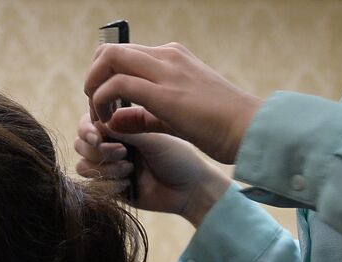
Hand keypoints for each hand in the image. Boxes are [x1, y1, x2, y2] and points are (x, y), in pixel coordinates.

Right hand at [74, 111, 230, 224]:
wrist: (188, 190)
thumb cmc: (177, 157)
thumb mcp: (151, 138)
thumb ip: (125, 129)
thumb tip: (97, 123)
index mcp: (122, 125)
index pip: (90, 121)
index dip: (88, 128)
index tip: (98, 136)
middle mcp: (112, 143)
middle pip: (81, 143)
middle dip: (98, 149)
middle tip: (123, 152)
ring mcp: (109, 165)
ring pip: (83, 164)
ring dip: (105, 166)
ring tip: (129, 169)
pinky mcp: (109, 187)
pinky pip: (92, 183)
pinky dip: (108, 182)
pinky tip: (128, 183)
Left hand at [85, 42, 262, 164]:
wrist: (250, 129)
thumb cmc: (219, 126)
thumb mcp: (175, 117)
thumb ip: (142, 115)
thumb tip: (114, 118)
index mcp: (172, 57)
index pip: (123, 53)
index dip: (102, 76)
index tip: (103, 104)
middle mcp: (167, 56)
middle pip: (109, 50)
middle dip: (92, 78)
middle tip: (95, 108)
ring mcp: (167, 70)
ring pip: (109, 59)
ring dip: (93, 89)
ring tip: (99, 117)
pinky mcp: (165, 93)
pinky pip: (118, 85)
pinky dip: (103, 102)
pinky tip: (108, 123)